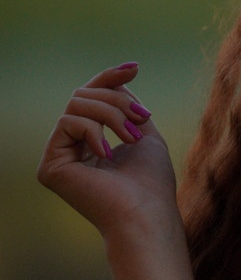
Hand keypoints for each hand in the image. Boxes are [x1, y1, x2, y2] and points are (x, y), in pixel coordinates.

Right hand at [37, 63, 178, 237]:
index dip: (109, 78)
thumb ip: (126, 105)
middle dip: (116, 100)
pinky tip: (108, 154)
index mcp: (92, 143)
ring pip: (76, 105)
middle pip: (83, 96)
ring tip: (131, 137)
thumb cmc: (151, 181)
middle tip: (142, 117)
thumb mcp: (143, 130)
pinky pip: (67, 122)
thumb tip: (119, 76)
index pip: (91, 98)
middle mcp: (71, 149)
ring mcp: (59, 158)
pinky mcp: (50, 167)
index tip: (135, 67)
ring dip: (111, 114)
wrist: (147, 212)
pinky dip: (94, 130)